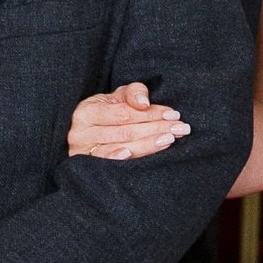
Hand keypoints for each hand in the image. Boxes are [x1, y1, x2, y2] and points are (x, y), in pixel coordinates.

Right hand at [67, 81, 189, 160]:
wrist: (86, 134)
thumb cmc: (106, 113)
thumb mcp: (117, 97)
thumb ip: (133, 93)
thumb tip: (144, 103)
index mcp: (87, 112)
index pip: (125, 114)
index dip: (151, 114)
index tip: (174, 115)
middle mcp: (81, 133)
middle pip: (126, 132)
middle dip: (156, 129)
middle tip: (181, 129)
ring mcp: (83, 153)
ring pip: (122, 147)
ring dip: (149, 145)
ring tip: (170, 140)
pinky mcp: (88, 169)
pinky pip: (110, 165)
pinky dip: (123, 160)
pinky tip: (137, 158)